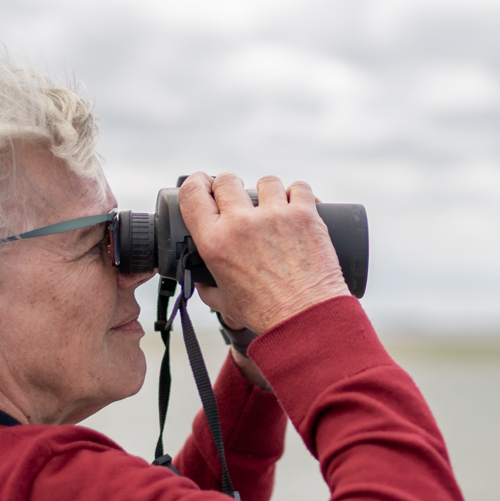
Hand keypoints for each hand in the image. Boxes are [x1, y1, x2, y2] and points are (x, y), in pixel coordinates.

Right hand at [180, 172, 348, 335]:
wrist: (307, 320)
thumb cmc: (266, 315)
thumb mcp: (224, 303)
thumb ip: (207, 287)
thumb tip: (201, 280)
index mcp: (214, 242)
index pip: (192, 194)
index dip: (196, 182)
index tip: (203, 183)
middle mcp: (241, 223)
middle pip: (227, 180)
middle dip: (231, 186)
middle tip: (240, 200)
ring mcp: (274, 216)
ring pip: (265, 181)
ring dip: (268, 192)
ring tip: (274, 208)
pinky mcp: (305, 215)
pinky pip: (299, 187)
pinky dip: (299, 195)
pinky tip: (299, 206)